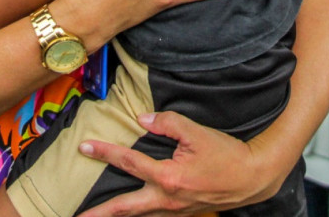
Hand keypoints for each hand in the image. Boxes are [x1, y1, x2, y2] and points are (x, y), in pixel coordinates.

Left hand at [77, 111, 288, 216]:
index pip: (128, 162)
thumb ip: (167, 123)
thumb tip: (141, 121)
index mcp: (168, 177)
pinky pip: (153, 216)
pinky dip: (138, 216)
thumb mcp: (197, 132)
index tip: (85, 147)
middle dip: (98, 213)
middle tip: (76, 215)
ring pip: (138, 216)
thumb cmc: (226, 155)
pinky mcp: (182, 213)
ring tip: (96, 216)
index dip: (105, 153)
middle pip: (124, 209)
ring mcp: (174, 210)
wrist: (252, 177)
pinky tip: (131, 213)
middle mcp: (167, 199)